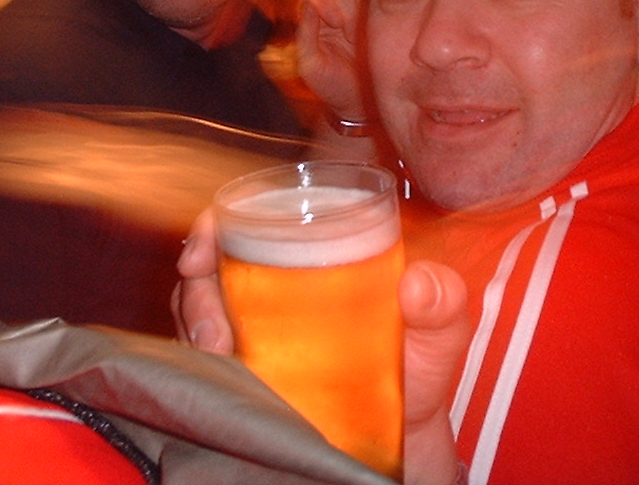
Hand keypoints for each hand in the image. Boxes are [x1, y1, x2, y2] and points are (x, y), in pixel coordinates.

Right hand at [172, 224, 468, 484]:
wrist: (403, 426)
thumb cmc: (420, 361)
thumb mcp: (441, 328)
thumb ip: (443, 300)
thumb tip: (418, 283)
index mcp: (320, 244)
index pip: (252, 213)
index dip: (212, 224)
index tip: (199, 255)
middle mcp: (280, 273)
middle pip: (212, 260)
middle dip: (196, 290)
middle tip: (216, 335)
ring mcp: (257, 317)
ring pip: (198, 303)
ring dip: (195, 326)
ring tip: (221, 357)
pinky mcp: (246, 360)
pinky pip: (202, 349)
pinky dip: (198, 361)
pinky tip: (219, 375)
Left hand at [295, 0, 365, 120]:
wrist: (359, 103)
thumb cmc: (330, 85)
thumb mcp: (310, 64)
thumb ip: (305, 34)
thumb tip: (309, 5)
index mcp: (313, 20)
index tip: (330, 21)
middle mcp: (334, 12)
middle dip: (339, 2)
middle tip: (343, 25)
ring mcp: (357, 15)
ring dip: (355, 7)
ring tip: (356, 33)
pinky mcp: (376, 21)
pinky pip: (377, 4)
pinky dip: (374, 10)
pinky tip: (372, 31)